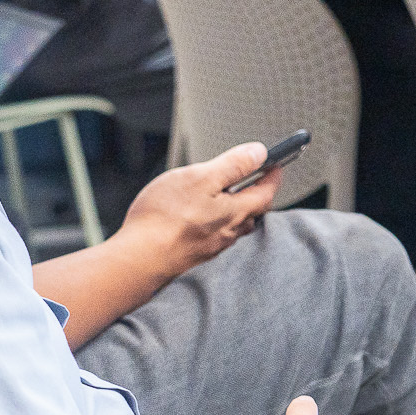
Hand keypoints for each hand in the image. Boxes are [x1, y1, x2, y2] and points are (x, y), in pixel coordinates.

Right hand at [116, 143, 280, 281]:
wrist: (137, 260)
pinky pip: (215, 235)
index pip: (266, 193)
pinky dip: (216, 221)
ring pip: (234, 225)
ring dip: (237, 209)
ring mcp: (211, 245)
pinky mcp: (194, 254)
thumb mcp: (201, 178)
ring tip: (230, 196)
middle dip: (257, 193)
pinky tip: (202, 216)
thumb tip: (259, 153)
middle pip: (252, 211)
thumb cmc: (165, 218)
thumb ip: (233, 165)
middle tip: (257, 178)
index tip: (278, 164)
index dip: (273, 176)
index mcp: (235, 212)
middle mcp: (228, 232)